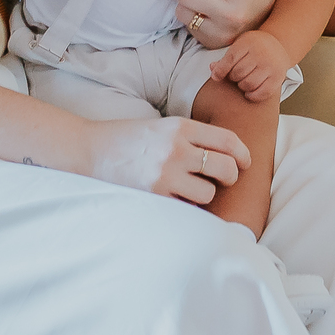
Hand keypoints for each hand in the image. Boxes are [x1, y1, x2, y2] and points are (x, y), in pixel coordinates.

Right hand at [86, 115, 248, 204]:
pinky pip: (187, 208)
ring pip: (209, 192)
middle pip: (226, 167)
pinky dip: (186, 207)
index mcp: (180, 127)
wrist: (89, 150)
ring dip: (205, 195)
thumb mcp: (162, 127)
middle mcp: (176, 148)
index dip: (242, 154)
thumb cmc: (127, 138)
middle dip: (230, 176)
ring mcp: (166, 174)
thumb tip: (226, 154)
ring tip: (190, 189)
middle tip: (222, 179)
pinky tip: (174, 199)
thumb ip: (190, 137)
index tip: (244, 162)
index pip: (227, 140)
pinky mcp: (155, 195)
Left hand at [210, 30, 291, 102]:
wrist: (277, 45)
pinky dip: (253, 96)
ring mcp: (271, 66)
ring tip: (242, 82)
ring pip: (248, 84)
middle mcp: (261, 54)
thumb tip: (212, 68)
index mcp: (248, 43)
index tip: (216, 77)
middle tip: (235, 76)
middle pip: (238, 73)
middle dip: (232, 77)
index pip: (231, 59)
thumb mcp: (240, 45)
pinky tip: (249, 92)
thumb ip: (226, 58)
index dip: (220, 70)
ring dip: (242, 86)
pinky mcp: (278, 78)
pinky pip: (262, 93)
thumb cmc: (254, 47)